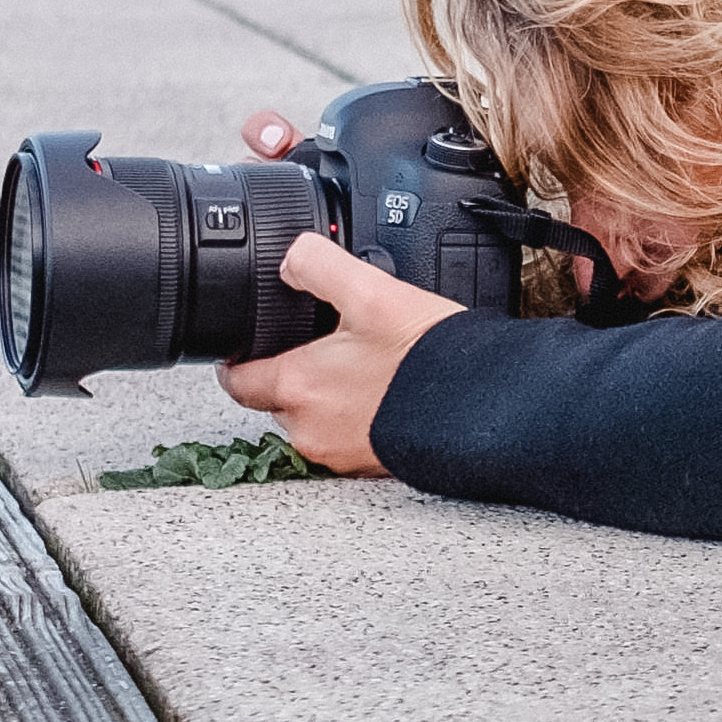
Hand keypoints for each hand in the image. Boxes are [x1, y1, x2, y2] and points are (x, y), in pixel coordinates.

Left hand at [218, 234, 463, 477]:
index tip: (245, 346)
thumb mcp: (373, 292)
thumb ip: (321, 266)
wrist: (484, 407)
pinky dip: (355, 415)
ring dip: (324, 396)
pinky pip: (346, 436)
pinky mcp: (370, 464)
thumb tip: (291, 257)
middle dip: (291, 372)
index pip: (237, 380)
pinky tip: (383, 392)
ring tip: (359, 366)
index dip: (238, 358)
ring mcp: (339, 452)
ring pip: (312, 418)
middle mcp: (310, 429)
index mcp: (298, 387)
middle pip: (276, 398)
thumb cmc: (429, 359)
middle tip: (320, 344)